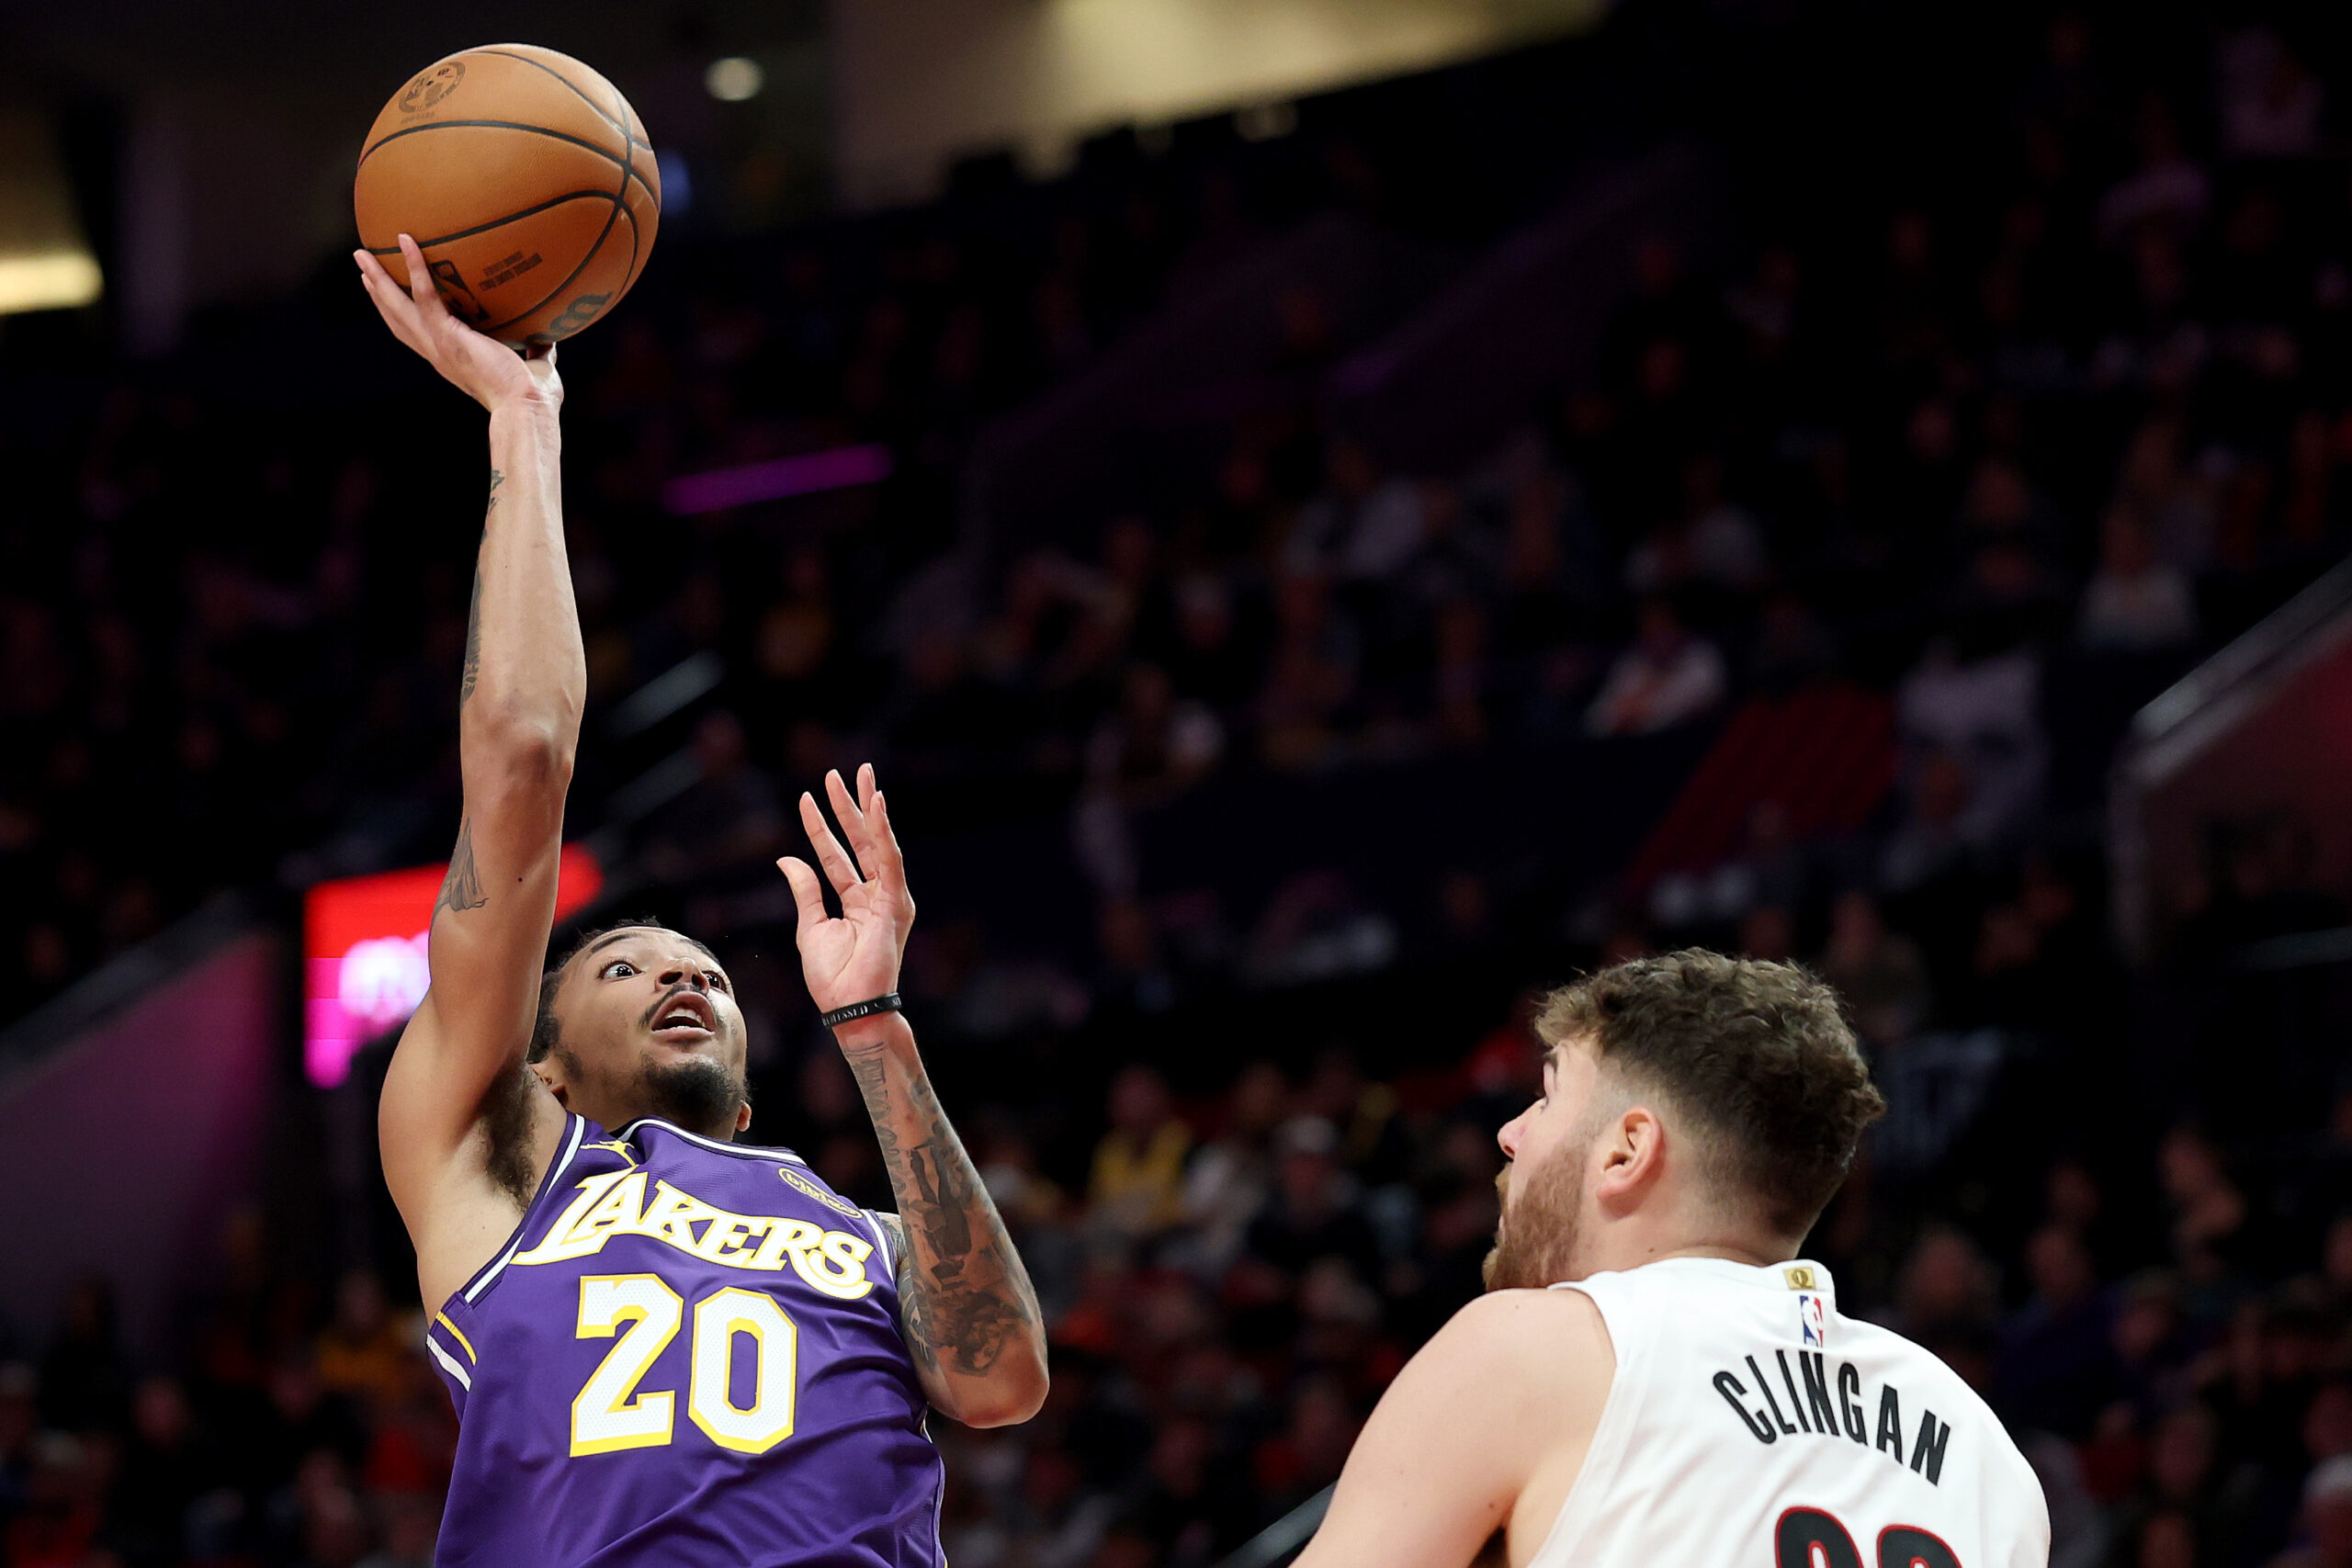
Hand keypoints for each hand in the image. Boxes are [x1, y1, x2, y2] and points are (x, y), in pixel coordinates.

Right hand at [354, 235, 560, 414]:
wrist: (527, 409)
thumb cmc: (532, 399)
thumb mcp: (534, 368)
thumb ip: (536, 350)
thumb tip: (547, 336)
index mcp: (451, 360)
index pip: (417, 334)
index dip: (399, 314)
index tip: (387, 293)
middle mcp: (437, 353)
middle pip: (396, 319)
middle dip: (378, 293)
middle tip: (364, 266)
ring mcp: (438, 344)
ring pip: (397, 306)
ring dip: (378, 279)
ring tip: (363, 254)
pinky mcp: (446, 335)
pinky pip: (424, 294)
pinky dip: (414, 267)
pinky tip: (407, 241)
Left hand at [779, 766, 915, 1017]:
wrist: (849, 1008)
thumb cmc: (832, 978)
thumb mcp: (810, 926)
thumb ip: (805, 889)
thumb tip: (787, 858)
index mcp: (856, 901)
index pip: (835, 855)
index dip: (820, 828)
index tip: (806, 798)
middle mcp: (875, 895)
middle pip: (859, 842)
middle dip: (849, 806)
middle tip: (838, 773)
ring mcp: (888, 897)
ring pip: (876, 844)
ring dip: (867, 808)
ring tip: (861, 776)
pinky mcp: (896, 903)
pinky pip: (889, 860)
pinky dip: (882, 831)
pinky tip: (876, 804)